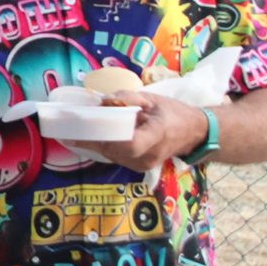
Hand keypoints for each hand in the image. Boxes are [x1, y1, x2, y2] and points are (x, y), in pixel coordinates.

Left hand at [63, 91, 207, 172]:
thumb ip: (128, 98)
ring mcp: (145, 165)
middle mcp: (149, 155)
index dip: (104, 139)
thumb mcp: (153, 99)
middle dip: (92, 139)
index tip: (83, 131)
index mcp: (156, 135)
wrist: (195, 133)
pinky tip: (96, 137)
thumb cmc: (175, 113)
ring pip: (113, 156)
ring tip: (80, 130)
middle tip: (72, 127)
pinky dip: (106, 147)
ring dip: (97, 144)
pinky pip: (117, 158)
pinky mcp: (140, 167)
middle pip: (114, 151)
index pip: (129, 144)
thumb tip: (102, 100)